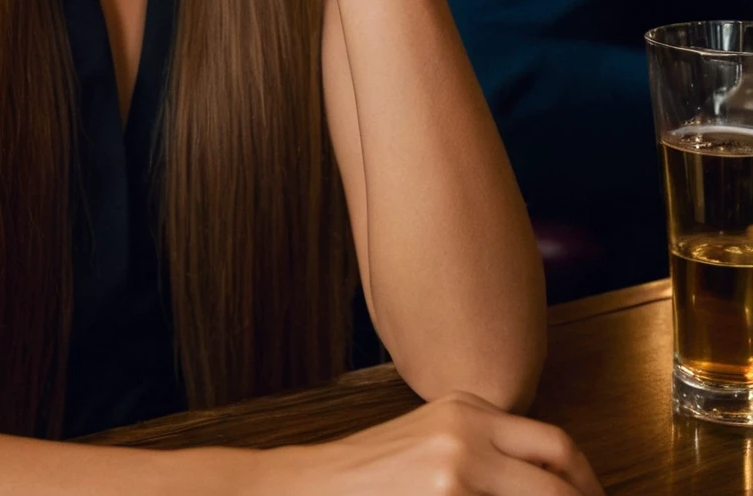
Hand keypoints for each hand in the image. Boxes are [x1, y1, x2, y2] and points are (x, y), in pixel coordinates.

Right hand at [257, 391, 603, 495]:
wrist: (309, 488)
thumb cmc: (368, 479)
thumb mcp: (431, 446)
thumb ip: (482, 455)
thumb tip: (545, 484)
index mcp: (466, 408)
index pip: (555, 444)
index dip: (586, 483)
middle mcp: (467, 429)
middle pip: (560, 473)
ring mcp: (456, 468)